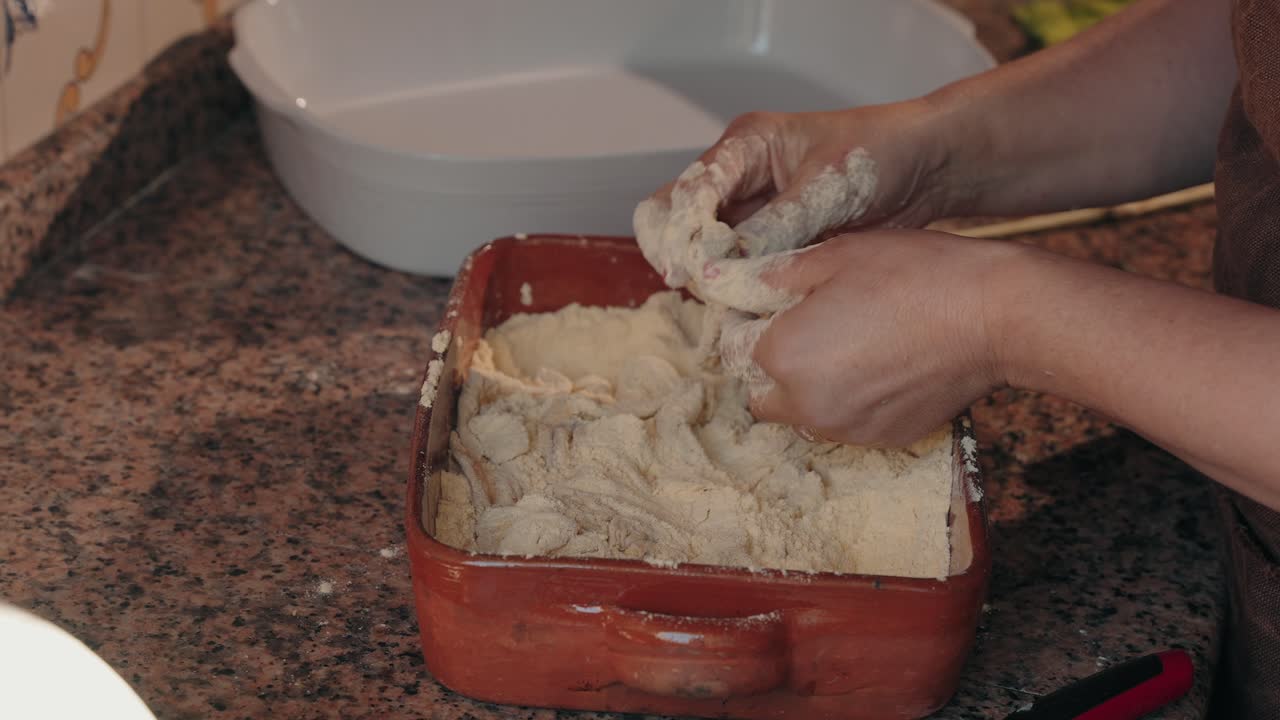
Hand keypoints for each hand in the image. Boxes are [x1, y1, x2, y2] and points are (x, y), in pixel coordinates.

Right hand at [633, 100, 966, 292]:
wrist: (929, 168)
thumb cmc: (882, 154)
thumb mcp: (825, 187)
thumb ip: (774, 226)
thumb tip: (721, 267)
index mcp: (747, 146)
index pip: (687, 189)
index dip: (679, 229)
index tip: (686, 269)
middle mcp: (740, 177)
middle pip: (680, 218)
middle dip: (683, 254)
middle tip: (698, 290)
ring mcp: (753, 211)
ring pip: (704, 248)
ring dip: (708, 276)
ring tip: (723, 304)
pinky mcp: (772, 241)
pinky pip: (737, 267)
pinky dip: (735, 286)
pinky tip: (743, 307)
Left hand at [700, 229, 1024, 446]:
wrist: (992, 317)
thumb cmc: (913, 276)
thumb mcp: (837, 255)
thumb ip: (781, 275)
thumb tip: (751, 283)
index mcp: (781, 357)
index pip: (741, 349)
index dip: (761, 326)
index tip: (785, 310)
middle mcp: (805, 405)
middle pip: (766, 394)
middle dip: (780, 368)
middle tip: (816, 334)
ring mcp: (846, 429)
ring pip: (806, 415)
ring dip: (814, 391)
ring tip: (854, 351)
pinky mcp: (884, 441)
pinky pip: (849, 425)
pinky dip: (854, 405)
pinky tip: (884, 369)